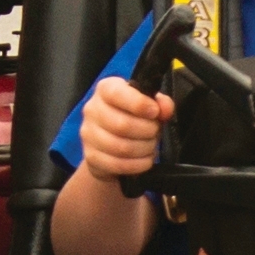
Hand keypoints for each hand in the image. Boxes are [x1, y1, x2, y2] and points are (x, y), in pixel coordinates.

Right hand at [76, 72, 170, 187]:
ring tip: (151, 146)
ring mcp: (88, 135)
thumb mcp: (148, 104)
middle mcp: (92, 110)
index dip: (139, 104)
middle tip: (155, 132)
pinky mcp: (91, 157)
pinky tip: (145, 160)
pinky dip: (137, 165)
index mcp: (105, 89)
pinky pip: (117, 164)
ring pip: (121, 147)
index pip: (116, 94)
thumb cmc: (132, 118)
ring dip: (144, 149)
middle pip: (122, 125)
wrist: (111, 143)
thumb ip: (160, 103)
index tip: (155, 112)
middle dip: (147, 131)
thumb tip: (165, 108)